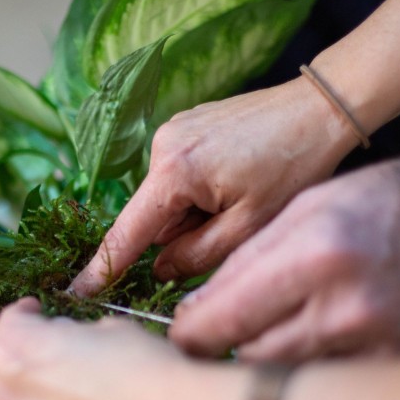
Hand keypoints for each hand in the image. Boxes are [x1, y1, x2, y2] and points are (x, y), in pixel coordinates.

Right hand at [70, 78, 361, 294]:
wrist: (322, 107)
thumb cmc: (294, 166)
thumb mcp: (250, 226)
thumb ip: (197, 255)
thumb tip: (160, 269)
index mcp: (175, 171)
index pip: (129, 232)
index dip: (104, 268)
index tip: (77, 292)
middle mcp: (163, 145)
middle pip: (156, 217)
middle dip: (185, 232)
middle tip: (237, 221)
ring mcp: (173, 130)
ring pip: (170, 198)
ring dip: (197, 211)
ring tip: (245, 194)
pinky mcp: (188, 124)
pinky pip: (182, 175)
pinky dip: (202, 190)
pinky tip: (240, 177)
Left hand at [170, 133, 399, 360]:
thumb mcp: (316, 202)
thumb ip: (252, 256)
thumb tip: (199, 308)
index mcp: (316, 252)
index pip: (221, 319)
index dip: (190, 333)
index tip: (182, 335)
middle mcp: (347, 307)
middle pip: (248, 357)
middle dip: (228, 349)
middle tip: (226, 335)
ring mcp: (380, 348)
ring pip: (287, 380)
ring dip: (269, 366)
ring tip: (278, 337)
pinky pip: (334, 391)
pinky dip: (316, 379)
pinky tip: (323, 353)